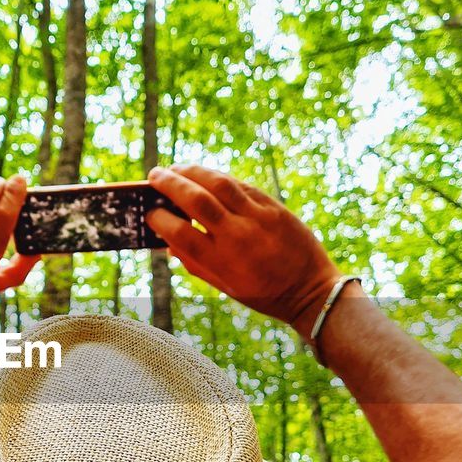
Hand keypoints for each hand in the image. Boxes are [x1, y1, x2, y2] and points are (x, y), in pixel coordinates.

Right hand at [145, 164, 341, 336]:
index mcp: (222, 262)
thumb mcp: (224, 287)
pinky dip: (218, 178)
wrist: (311, 290)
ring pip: (219, 183)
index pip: (181, 233)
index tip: (150, 213)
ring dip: (192, 171)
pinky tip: (205, 175)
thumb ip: (195, 263)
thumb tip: (168, 241)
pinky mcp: (274, 207)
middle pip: (196, 200)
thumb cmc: (263, 292)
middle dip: (170, 184)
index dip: (160, 219)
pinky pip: (241, 185)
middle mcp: (239, 236)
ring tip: (175, 168)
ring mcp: (259, 218)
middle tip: (154, 175)